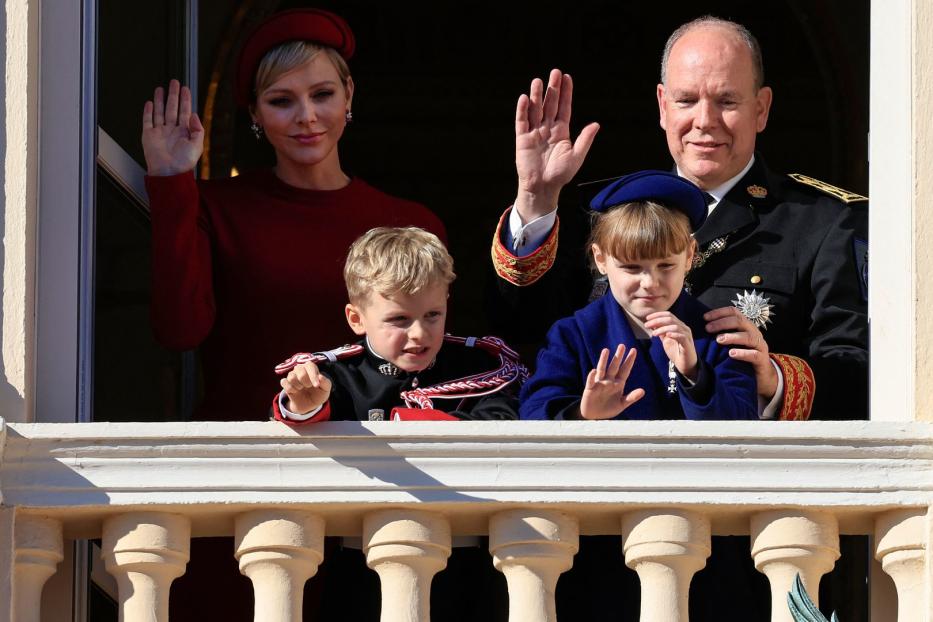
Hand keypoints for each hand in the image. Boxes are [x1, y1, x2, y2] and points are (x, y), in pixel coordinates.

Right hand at [142, 79, 203, 175]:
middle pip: (172, 108)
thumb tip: (194, 114)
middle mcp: (172, 131)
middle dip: (173, 95)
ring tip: (161, 89)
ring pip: (160, 112)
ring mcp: (160, 132)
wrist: (168, 172)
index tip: (185, 89)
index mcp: (184, 133)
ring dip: (160, 100)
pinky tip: (150, 103)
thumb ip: (198, 129)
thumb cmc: (183, 163)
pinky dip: (148, 112)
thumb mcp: (197, 146)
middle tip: (174, 83)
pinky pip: (147, 121)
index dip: (185, 100)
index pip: (185, 112)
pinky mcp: (149, 135)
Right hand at [280, 362, 332, 414]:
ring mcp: (292, 375)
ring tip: (302, 388)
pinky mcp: (285, 382)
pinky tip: (295, 391)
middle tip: (309, 386)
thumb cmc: (318, 393)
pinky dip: (290, 389)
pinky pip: (284, 382)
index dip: (313, 375)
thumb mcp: (326, 389)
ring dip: (298, 386)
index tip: (316, 386)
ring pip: (291, 377)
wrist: (309, 404)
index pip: (310, 365)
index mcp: (311, 367)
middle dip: (306, 382)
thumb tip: (320, 377)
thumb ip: (326, 383)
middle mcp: (300, 368)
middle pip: (300, 371)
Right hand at [513, 69, 599, 221]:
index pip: (564, 107)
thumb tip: (596, 124)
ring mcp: (534, 133)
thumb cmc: (561, 174)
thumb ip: (585, 140)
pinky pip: (522, 122)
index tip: (567, 77)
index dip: (566, 93)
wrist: (543, 187)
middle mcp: (547, 129)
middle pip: (550, 104)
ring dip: (536, 95)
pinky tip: (524, 98)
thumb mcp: (576, 156)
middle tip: (555, 72)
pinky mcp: (522, 139)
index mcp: (561, 131)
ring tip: (538, 81)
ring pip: (535, 110)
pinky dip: (522, 110)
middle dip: (552, 89)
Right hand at [580, 345, 644, 418]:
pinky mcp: (590, 389)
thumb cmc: (608, 408)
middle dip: (618, 357)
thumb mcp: (622, 404)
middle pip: (614, 366)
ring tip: (606, 350)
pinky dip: (592, 377)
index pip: (625, 370)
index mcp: (618, 384)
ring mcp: (599, 384)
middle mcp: (609, 381)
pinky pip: (591, 382)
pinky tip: (593, 371)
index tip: (634, 350)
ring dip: (603, 360)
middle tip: (622, 346)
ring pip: (602, 370)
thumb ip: (631, 397)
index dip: (629, 361)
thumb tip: (643, 391)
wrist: (595, 416)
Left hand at [645, 311, 698, 380]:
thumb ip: (660, 331)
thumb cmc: (675, 351)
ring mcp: (687, 335)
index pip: (668, 315)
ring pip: (675, 326)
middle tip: (646, 325)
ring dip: (662, 328)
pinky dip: (674, 334)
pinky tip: (667, 335)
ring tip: (653, 334)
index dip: (657, 315)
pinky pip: (682, 336)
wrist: (684, 364)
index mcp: (678, 325)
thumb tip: (652, 323)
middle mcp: (683, 328)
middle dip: (657, 320)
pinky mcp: (688, 343)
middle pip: (670, 319)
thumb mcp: (665, 339)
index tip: (647, 318)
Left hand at [704, 306, 777, 397]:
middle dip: (722, 323)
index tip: (705, 317)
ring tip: (719, 339)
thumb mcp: (733, 343)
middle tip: (708, 328)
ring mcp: (760, 346)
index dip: (719, 313)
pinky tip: (731, 354)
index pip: (734, 313)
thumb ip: (722, 335)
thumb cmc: (743, 357)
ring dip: (732, 337)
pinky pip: (754, 354)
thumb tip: (703, 328)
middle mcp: (754, 333)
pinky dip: (742, 353)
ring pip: (748, 337)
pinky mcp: (762, 359)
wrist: (762, 376)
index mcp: (746, 327)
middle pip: (740, 321)